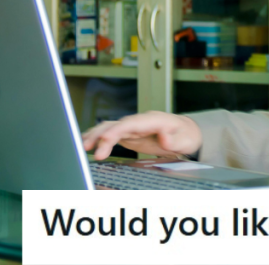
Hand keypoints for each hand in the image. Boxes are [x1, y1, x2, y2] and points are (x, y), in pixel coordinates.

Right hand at [81, 111, 202, 159]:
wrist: (187, 132)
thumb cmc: (186, 135)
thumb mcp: (185, 139)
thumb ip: (174, 139)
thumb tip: (164, 138)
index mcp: (153, 120)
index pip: (130, 124)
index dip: (115, 131)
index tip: (104, 140)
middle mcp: (140, 121)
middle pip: (116, 124)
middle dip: (100, 135)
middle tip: (88, 148)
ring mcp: (134, 126)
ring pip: (110, 127)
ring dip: (96, 135)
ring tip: (82, 146)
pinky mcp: (130, 133)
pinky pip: (111, 133)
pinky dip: (98, 136)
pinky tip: (86, 142)